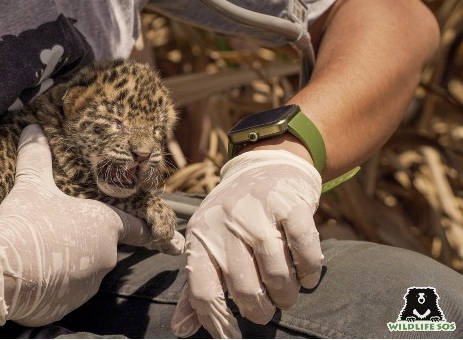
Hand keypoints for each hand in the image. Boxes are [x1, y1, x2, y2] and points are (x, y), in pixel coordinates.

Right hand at [0, 125, 183, 333]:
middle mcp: (105, 258)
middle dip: (84, 242)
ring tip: (38, 254)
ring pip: (83, 272)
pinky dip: (52, 286)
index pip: (138, 228)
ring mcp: (87, 286)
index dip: (151, 231)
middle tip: (58, 234)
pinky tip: (32, 276)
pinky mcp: (66, 308)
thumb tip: (31, 129)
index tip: (174, 242)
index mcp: (105, 226)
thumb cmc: (28, 222)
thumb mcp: (31, 186)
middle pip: (102, 247)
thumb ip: (36, 158)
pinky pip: (63, 294)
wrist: (3, 272)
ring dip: (68, 265)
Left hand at [171, 150, 322, 337]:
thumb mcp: (208, 244)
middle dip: (260, 310)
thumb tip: (180, 330)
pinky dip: (309, 270)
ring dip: (287, 294)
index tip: (234, 337)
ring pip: (276, 272)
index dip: (218, 322)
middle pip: (244, 288)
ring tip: (287, 295)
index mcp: (200, 237)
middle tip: (267, 309)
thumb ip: (196, 287)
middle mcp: (225, 223)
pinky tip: (308, 277)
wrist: (265, 167)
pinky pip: (304, 248)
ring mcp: (258, 211)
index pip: (202, 291)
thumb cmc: (233, 219)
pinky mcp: (289, 203)